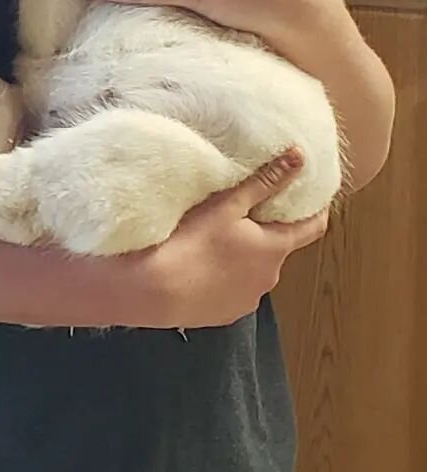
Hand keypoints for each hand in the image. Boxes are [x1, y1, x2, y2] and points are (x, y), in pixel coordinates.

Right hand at [112, 148, 327, 328]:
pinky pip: (232, 291)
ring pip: (253, 271)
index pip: (312, 228)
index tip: (308, 198)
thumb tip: (298, 157)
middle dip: (263, 233)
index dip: (315, 211)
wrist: (156, 289)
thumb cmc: (193, 243)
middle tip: (239, 215)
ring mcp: (249, 299)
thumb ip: (265, 182)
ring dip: (242, 258)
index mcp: (275, 248)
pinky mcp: (227, 313)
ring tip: (212, 243)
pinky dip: (224, 279)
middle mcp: (271, 278)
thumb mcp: (228, 205)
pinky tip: (200, 268)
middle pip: (276, 249)